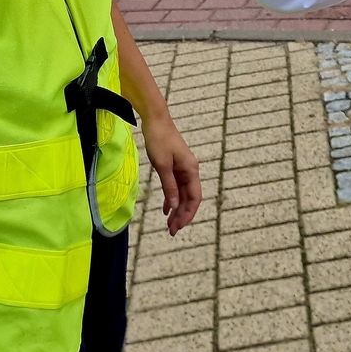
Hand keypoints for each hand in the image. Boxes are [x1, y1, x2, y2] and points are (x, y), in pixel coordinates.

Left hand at [141, 113, 201, 234]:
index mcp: (191, 170)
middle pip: (188, 198)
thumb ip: (169, 186)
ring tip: (169, 225)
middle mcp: (190, 170)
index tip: (178, 227)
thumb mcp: (162, 165)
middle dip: (181, 215)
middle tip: (172, 231)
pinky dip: (171, 198)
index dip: (188, 214)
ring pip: (182, 194)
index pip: (194, 198)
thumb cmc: (159, 139)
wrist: (156, 120)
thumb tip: (174, 206)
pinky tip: (165, 209)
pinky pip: (175, 187)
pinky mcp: (175, 166)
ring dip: (176, 209)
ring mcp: (182, 168)